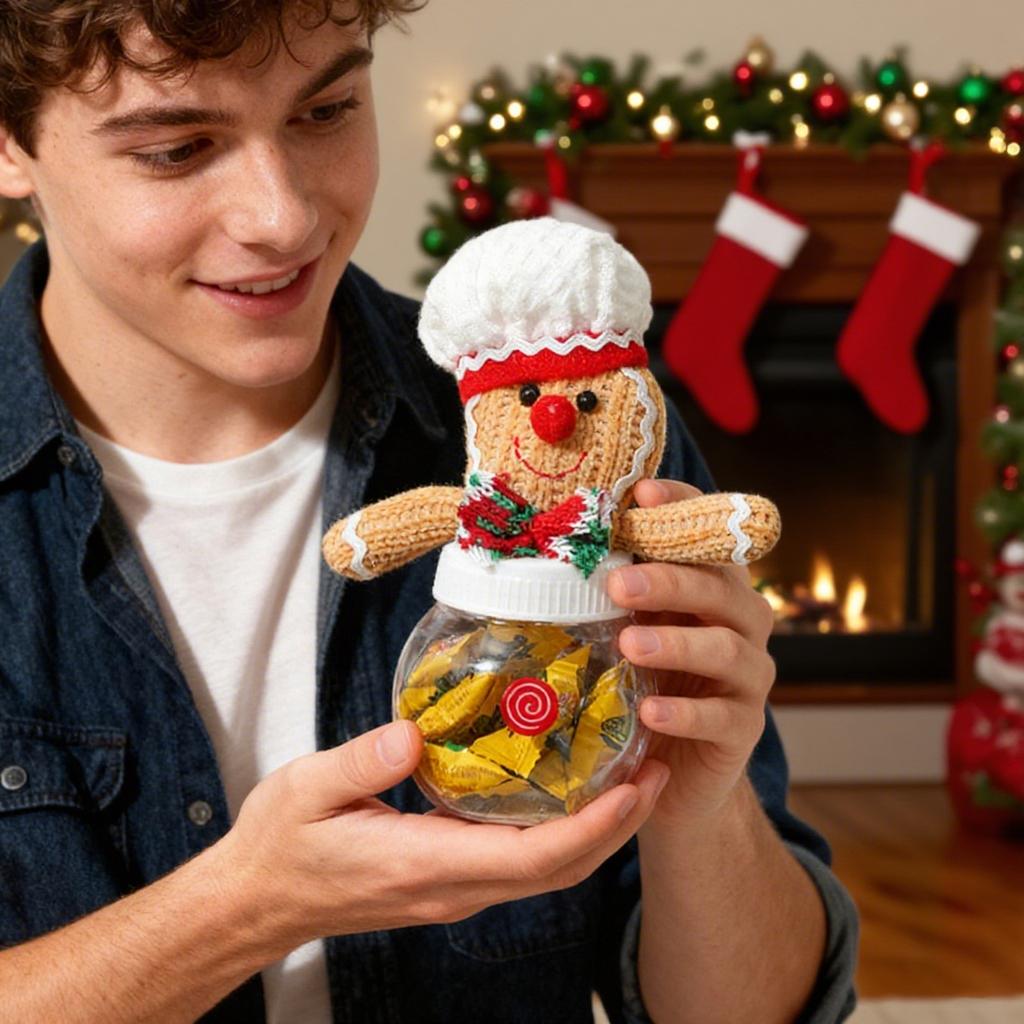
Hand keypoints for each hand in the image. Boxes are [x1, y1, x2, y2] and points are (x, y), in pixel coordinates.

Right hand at [214, 720, 668, 952]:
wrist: (259, 900)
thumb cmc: (281, 844)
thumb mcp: (305, 789)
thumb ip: (359, 762)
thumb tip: (414, 735)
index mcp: (423, 864)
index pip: (529, 859)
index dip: (591, 828)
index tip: (633, 788)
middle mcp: (452, 886)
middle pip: (557, 870)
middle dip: (616, 827)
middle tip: (655, 771)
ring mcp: (454, 888)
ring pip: (548, 872)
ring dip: (598, 831)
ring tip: (632, 777)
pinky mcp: (450, 877)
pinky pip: (523, 862)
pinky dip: (564, 832)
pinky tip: (574, 791)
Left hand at [608, 479, 776, 826]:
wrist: (675, 769)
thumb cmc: (646, 683)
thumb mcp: (628, 628)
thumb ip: (614, 591)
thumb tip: (554, 542)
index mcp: (711, 589)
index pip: (707, 537)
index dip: (683, 508)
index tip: (643, 493)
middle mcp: (740, 624)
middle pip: (720, 589)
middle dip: (670, 580)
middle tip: (618, 583)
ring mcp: (747, 678)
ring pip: (727, 649)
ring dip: (678, 644)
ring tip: (631, 645)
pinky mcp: (743, 729)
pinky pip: (721, 717)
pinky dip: (685, 712)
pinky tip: (650, 710)